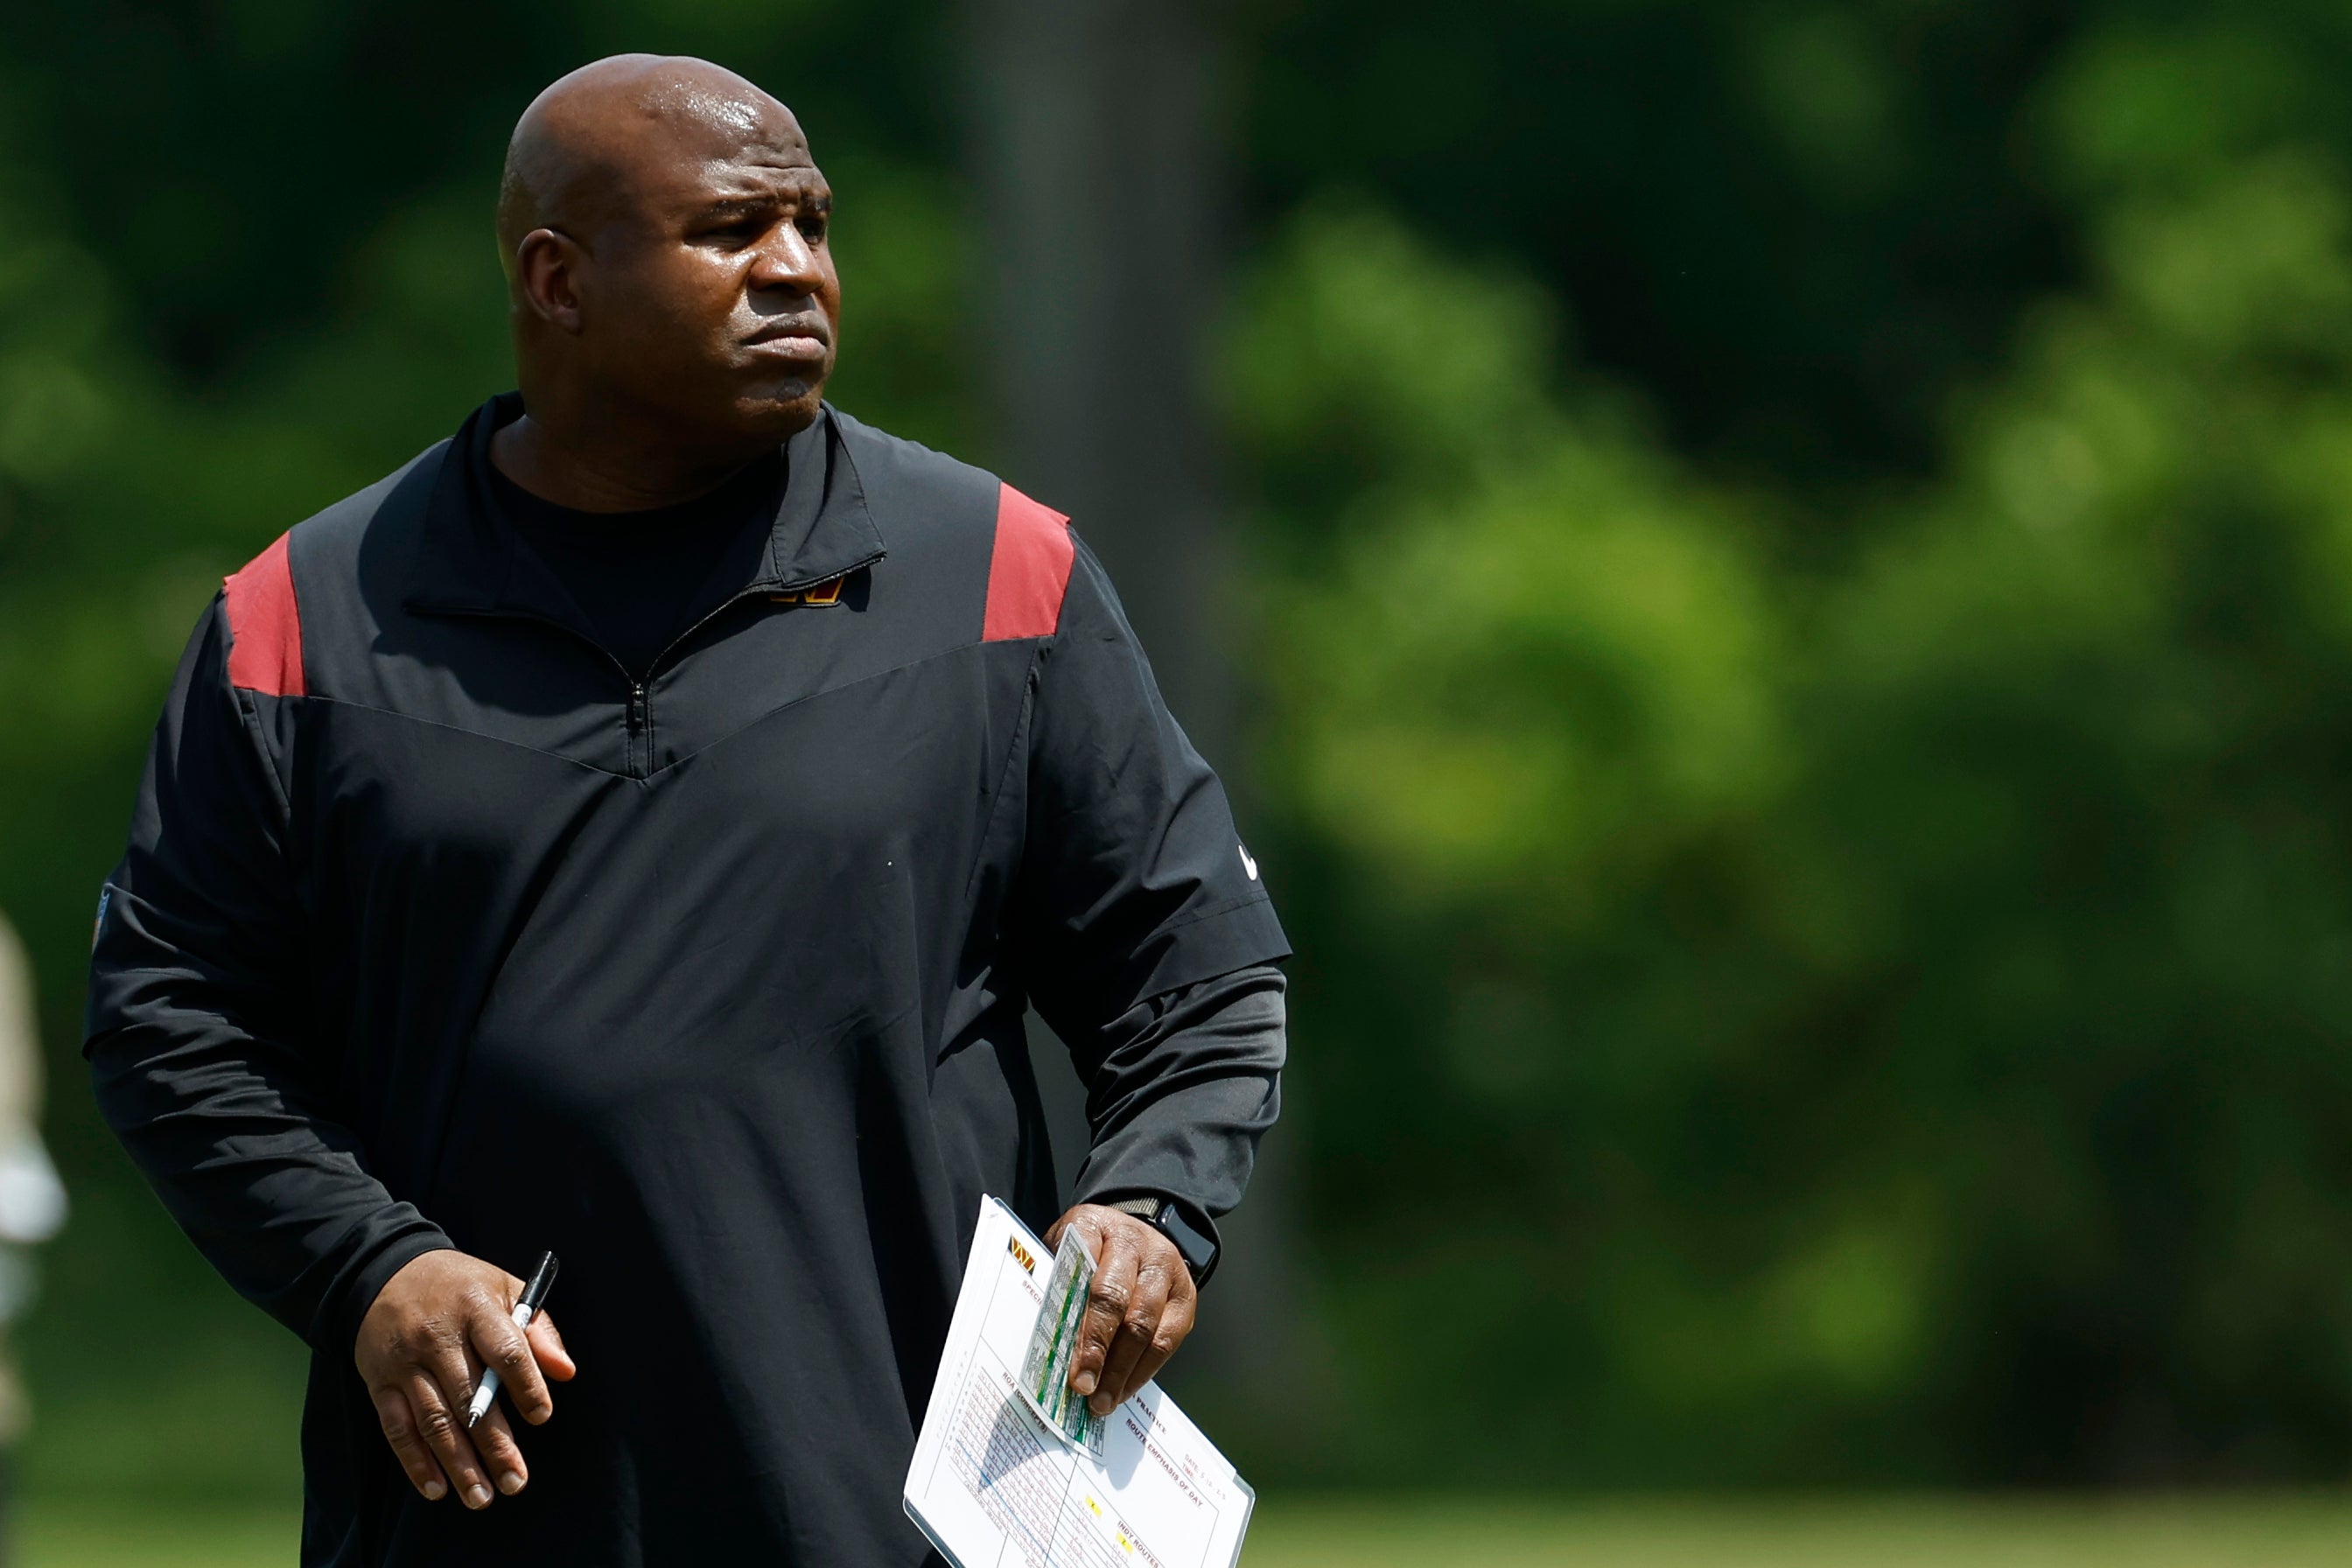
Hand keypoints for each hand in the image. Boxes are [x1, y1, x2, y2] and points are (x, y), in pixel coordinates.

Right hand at [354, 1249, 575, 1508]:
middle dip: (494, 1444)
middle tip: (516, 1481)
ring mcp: (406, 1362)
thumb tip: (565, 1371)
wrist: (385, 1273)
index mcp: (476, 1308)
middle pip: (469, 1398)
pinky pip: (397, 1427)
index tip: (541, 1416)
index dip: (526, 1386)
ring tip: (482, 1497)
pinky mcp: (380, 1382)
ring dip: (458, 1464)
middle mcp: (438, 1337)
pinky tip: (436, 1488)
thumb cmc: (459, 1286)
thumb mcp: (503, 1288)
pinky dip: (415, 1461)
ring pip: (434, 1421)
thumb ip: (537, 1329)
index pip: (505, 1351)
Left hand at [1043, 1203, 1197, 1417]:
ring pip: (1146, 1324)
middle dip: (1099, 1351)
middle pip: (1118, 1300)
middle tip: (1083, 1388)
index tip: (1065, 1359)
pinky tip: (1124, 1389)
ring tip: (1102, 1401)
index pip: (1084, 1270)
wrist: (1132, 1232)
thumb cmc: (1087, 1250)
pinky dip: (1143, 1370)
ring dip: (1122, 1370)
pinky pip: (1168, 1339)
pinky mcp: (1186, 1294)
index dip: (1077, 1321)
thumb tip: (1042, 1342)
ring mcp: (1166, 1267)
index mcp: (1095, 1225)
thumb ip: (1055, 1285)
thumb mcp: (1062, 1250)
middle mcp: (1136, 1242)